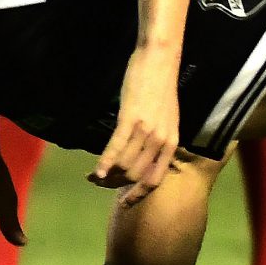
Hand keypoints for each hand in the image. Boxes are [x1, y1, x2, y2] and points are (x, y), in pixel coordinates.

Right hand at [91, 50, 181, 207]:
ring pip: (124, 165)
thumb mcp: (166, 119)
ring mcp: (147, 130)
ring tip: (93, 175)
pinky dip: (104, 163)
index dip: (138, 195)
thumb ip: (157, 139)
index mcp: (172, 142)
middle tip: (100, 183)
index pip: (155, 179)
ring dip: (107, 175)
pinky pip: (116, 148)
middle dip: (116, 185)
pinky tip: (95, 171)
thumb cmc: (160, 88)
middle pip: (135, 176)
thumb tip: (143, 158)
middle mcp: (161, 140)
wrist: (160, 60)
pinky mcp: (131, 119)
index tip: (124, 204)